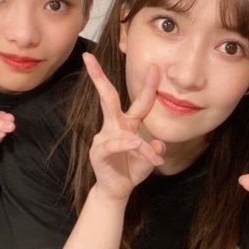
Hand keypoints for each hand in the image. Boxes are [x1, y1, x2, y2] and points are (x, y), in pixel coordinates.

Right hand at [85, 53, 164, 201]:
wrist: (117, 190)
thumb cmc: (132, 169)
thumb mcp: (150, 159)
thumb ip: (155, 149)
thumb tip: (159, 144)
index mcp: (128, 123)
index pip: (139, 101)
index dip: (148, 85)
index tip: (154, 66)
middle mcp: (115, 126)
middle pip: (108, 97)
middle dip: (99, 77)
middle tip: (89, 58)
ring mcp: (104, 137)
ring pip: (123, 131)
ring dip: (140, 145)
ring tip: (153, 159)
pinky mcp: (98, 152)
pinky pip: (113, 144)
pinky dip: (125, 144)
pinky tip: (135, 144)